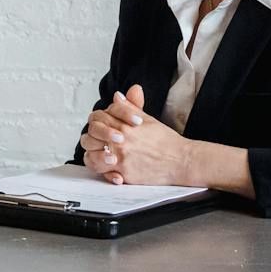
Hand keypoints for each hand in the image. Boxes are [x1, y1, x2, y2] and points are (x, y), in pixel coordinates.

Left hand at [80, 86, 195, 186]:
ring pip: (91, 157)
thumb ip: (129, 107)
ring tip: (104, 154)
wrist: (180, 160)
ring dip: (94, 155)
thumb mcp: (147, 119)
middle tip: (100, 140)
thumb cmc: (166, 141)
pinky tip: (112, 170)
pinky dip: (105, 173)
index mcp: (124, 125)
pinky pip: (104, 174)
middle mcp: (120, 142)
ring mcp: (121, 159)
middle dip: (93, 137)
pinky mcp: (125, 174)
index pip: (98, 118)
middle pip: (90, 136)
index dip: (99, 121)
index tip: (105, 124)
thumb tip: (117, 96)